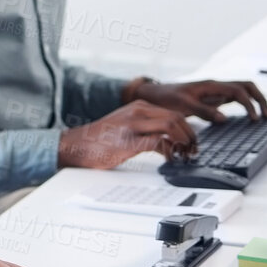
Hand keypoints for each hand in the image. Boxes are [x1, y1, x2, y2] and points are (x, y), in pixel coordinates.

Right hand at [57, 100, 196, 168]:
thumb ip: (145, 126)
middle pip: (177, 118)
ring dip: (183, 143)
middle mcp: (137, 112)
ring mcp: (132, 125)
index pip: (174, 113)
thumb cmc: (99, 140)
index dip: (188, 129)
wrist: (74, 145)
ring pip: (171, 126)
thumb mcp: (125, 125)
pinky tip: (170, 160)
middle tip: (192, 151)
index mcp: (138, 107)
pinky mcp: (128, 141)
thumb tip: (169, 140)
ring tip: (184, 155)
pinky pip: (159, 142)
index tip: (191, 143)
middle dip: (190, 136)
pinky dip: (170, 152)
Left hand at [129, 78, 266, 123]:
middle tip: (266, 115)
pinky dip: (243, 106)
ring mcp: (215, 92)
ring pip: (242, 91)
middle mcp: (216, 86)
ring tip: (261, 116)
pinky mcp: (212, 99)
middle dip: (259, 99)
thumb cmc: (166, 98)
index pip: (239, 91)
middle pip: (246, 86)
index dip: (249, 104)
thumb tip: (224, 119)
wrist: (154, 94)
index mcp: (211, 85)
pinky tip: (245, 117)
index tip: (254, 118)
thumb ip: (203, 111)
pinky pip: (233, 99)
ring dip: (253, 101)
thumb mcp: (183, 105)